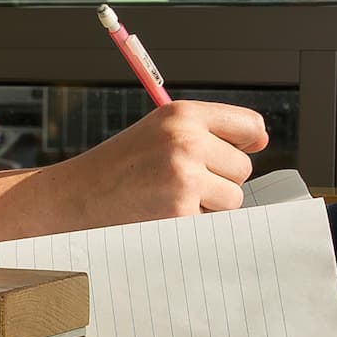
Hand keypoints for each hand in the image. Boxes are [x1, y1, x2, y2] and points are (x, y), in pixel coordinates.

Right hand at [59, 99, 268, 225]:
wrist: (77, 195)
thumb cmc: (120, 166)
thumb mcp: (159, 132)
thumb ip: (207, 132)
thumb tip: (260, 140)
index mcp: (182, 114)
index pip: (249, 125)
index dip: (248, 142)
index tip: (240, 150)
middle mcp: (186, 140)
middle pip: (243, 168)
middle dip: (219, 179)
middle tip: (179, 180)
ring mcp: (185, 176)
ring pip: (233, 198)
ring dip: (209, 204)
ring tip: (170, 196)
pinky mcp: (181, 210)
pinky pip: (213, 221)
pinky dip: (194, 223)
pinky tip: (163, 212)